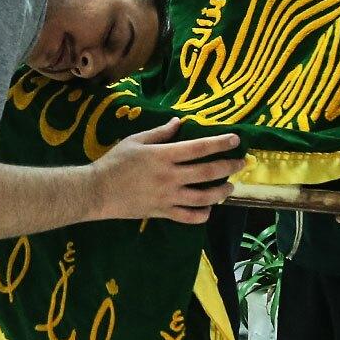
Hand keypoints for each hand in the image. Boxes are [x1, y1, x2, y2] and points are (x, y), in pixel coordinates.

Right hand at [94, 118, 243, 223]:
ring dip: (221, 192)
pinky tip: (208, 209)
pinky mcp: (162, 212)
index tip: (236, 140)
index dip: (220, 143)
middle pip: (208, 172)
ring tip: (230, 187)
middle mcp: (170, 176)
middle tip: (242, 164)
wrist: (97, 191)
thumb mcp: (135, 141)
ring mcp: (168, 197)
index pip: (199, 147)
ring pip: (203, 197)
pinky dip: (202, 214)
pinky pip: (188, 217)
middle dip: (229, 167)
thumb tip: (179, 122)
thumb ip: (160, 133)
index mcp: (164, 155)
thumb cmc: (115, 162)